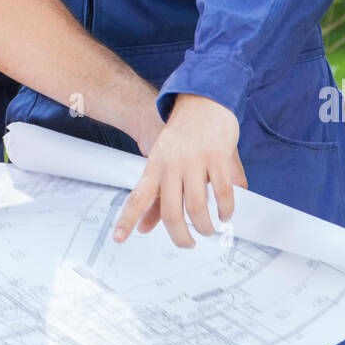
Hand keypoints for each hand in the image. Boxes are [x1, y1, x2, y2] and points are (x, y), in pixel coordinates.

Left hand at [113, 94, 248, 248]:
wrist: (203, 100)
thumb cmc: (182, 137)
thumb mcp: (163, 163)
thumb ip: (154, 198)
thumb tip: (144, 229)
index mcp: (155, 167)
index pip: (137, 197)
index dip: (127, 220)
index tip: (119, 238)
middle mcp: (172, 165)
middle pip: (171, 212)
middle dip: (180, 236)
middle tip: (188, 244)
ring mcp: (195, 160)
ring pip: (197, 207)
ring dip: (205, 226)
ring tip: (209, 230)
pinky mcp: (218, 156)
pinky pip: (223, 193)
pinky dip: (226, 209)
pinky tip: (225, 214)